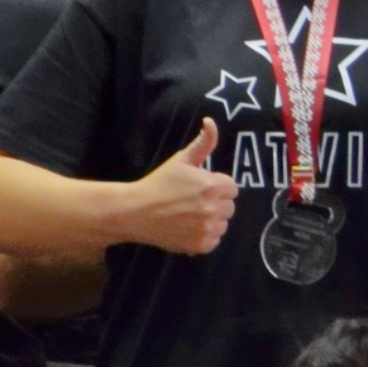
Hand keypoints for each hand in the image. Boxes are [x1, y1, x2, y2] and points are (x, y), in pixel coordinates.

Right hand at [122, 120, 238, 258]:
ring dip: (212, 221)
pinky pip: (214, 241)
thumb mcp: (181, 160)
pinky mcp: (200, 245)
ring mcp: (207, 228)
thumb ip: (202, 143)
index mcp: (212, 185)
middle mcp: (213, 208)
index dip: (217, 187)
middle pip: (230, 207)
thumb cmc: (158, 184)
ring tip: (190, 216)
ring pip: (223, 225)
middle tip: (194, 202)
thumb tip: (211, 122)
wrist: (135, 212)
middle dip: (216, 204)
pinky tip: (188, 229)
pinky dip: (205, 237)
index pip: (232, 188)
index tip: (200, 188)